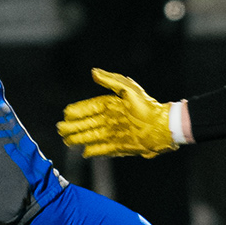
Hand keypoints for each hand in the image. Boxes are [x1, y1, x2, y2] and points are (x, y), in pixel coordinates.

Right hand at [57, 67, 175, 160]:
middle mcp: (112, 119)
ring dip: (80, 138)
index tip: (66, 113)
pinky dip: (95, 151)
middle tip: (61, 129)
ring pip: (93, 136)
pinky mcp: (122, 146)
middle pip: (88, 123)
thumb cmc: (148, 106)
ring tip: (67, 141)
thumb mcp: (129, 90)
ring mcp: (116, 133)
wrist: (164, 127)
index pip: (90, 107)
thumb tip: (93, 71)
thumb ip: (111, 80)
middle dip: (74, 126)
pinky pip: (104, 149)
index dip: (78, 110)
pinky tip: (85, 153)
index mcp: (113, 105)